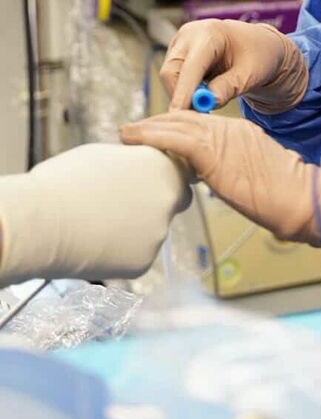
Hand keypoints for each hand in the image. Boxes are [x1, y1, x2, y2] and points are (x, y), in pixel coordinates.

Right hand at [0, 145, 190, 284]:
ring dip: (134, 229)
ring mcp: (158, 234)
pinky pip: (137, 254)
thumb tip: (135, 172)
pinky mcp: (143, 262)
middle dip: (153, 205)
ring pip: (152, 231)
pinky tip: (96, 243)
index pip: (180, 174)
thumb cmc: (64, 183)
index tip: (147, 183)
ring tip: (97, 224)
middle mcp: (167, 200)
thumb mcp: (106, 156)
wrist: (42, 222)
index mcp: (160, 167)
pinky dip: (121, 251)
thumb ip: (132, 164)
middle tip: (122, 207)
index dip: (163, 180)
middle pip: (170, 203)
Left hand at [122, 115, 320, 274]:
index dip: (173, 125)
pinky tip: (133, 138)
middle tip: (133, 130)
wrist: (301, 197)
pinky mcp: (214, 152)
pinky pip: (174, 138)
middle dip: (156, 123)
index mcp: (240, 131)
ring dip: (147, 127)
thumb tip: (208, 177)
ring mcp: (222, 137)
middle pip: (183, 117)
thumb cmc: (284, 196)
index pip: (199, 122)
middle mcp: (229, 128)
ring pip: (175, 123)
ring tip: (127, 132)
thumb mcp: (254, 174)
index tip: (154, 132)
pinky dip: (150, 135)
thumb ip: (229, 168)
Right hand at [160, 20, 286, 110]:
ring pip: (170, 77)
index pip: (190, 66)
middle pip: (171, 71)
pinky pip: (173, 78)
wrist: (258, 45)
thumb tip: (208, 102)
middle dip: (180, 97)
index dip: (183, 92)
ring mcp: (180, 43)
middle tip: (198, 119)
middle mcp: (190, 34)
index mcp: (210, 33)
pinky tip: (204, 95)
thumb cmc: (257, 56)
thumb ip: (229, 87)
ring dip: (183, 96)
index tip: (180, 115)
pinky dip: (184, 91)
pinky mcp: (176, 53)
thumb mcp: (250, 74)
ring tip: (208, 104)